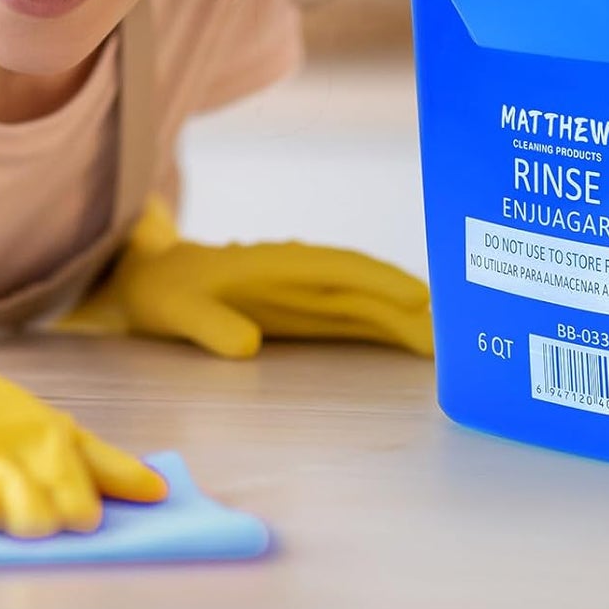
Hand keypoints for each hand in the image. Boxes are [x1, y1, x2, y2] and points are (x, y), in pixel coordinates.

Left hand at [55, 196, 433, 358]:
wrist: (151, 281)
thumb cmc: (163, 291)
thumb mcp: (173, 308)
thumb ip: (207, 324)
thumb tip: (247, 345)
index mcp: (276, 263)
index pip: (338, 268)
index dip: (381, 280)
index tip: (421, 297)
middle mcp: (301, 275)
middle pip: (366, 287)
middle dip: (410, 306)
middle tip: (457, 334)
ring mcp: (307, 294)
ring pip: (368, 303)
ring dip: (406, 320)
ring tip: (448, 346)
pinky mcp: (307, 313)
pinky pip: (355, 319)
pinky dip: (387, 329)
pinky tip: (415, 343)